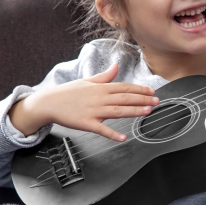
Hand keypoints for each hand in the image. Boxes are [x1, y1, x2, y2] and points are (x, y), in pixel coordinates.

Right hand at [9, 64, 157, 141]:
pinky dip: (112, 134)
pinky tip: (123, 137)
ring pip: (117, 111)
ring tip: (147, 111)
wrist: (48, 103)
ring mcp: (93, 111)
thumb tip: (116, 67)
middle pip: (125, 98)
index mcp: (101, 88)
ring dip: (134, 111)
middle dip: (143, 99)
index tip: (152, 91)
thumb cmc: (68, 93)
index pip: (124, 87)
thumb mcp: (87, 81)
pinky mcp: (86, 123)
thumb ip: (104, 76)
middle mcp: (99, 98)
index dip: (140, 89)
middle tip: (156, 102)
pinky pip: (101, 129)